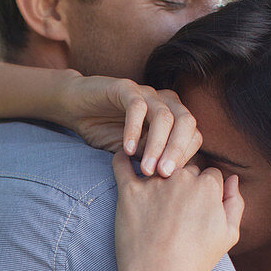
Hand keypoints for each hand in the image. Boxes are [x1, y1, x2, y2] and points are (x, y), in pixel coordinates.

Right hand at [53, 75, 201, 177]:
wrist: (76, 108)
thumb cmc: (107, 131)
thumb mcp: (135, 152)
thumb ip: (152, 159)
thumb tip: (170, 183)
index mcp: (174, 117)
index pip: (193, 136)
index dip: (185, 158)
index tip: (171, 180)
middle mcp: (165, 102)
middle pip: (186, 123)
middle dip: (177, 151)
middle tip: (164, 175)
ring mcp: (147, 93)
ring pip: (163, 117)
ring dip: (156, 145)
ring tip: (145, 169)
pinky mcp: (125, 87)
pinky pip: (136, 106)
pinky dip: (133, 129)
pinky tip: (127, 150)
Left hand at [111, 152, 243, 270]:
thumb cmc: (194, 261)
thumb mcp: (229, 235)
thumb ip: (234, 203)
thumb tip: (232, 179)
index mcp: (209, 187)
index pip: (210, 174)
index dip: (206, 189)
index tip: (197, 207)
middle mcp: (182, 179)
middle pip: (186, 168)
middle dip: (183, 182)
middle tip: (176, 206)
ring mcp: (154, 183)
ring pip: (159, 164)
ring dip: (159, 170)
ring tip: (154, 186)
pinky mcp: (128, 191)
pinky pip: (121, 164)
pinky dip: (122, 157)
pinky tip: (125, 155)